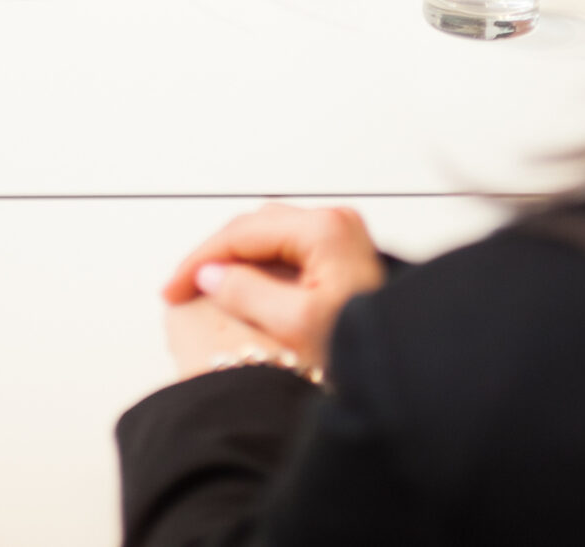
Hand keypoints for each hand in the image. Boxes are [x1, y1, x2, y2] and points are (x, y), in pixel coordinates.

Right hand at [162, 203, 385, 372]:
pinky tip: (244, 287)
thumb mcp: (296, 324)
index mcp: (323, 230)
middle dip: (215, 255)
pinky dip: (260, 264)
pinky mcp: (344, 253)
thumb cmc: (365, 346)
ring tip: (206, 288)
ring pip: (270, 235)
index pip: (243, 232)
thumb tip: (211, 275)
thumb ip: (248, 294)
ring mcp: (342, 235)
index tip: (172, 289)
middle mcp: (334, 222)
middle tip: (182, 287)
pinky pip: (288, 248)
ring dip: (236, 258)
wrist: (412, 362)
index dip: (200, 260)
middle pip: (255, 227)